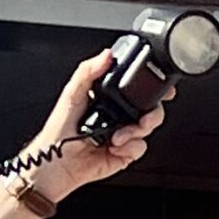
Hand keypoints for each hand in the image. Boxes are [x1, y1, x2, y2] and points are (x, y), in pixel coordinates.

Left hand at [24, 50, 172, 202]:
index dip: (150, 88)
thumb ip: (88, 71)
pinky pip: (140, 148)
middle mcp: (117, 116)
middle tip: (141, 118)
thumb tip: (106, 55)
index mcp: (107, 98)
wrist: (58, 163)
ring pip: (147, 129)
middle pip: (149, 110)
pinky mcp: (125, 153)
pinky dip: (129, 148)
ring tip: (117, 136)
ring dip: (135, 133)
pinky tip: (114, 148)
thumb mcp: (72, 93)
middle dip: (151, 114)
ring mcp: (123, 135)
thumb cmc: (59, 131)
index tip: (161, 89)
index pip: (135, 89)